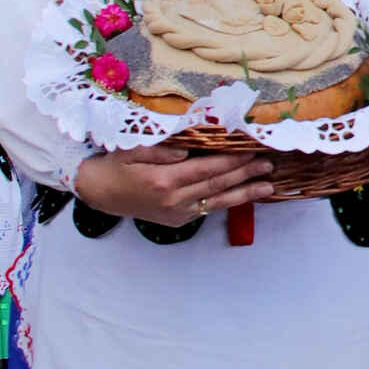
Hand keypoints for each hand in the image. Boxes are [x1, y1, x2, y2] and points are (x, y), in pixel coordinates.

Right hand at [74, 139, 280, 227]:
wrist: (100, 192)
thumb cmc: (116, 164)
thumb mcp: (133, 149)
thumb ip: (162, 151)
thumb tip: (188, 152)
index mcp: (163, 180)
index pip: (206, 168)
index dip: (231, 160)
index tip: (251, 149)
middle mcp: (173, 200)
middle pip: (216, 185)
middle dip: (245, 174)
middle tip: (268, 164)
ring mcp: (177, 213)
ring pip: (217, 201)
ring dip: (245, 193)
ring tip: (268, 186)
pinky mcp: (178, 220)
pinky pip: (208, 209)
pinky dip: (227, 201)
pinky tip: (244, 194)